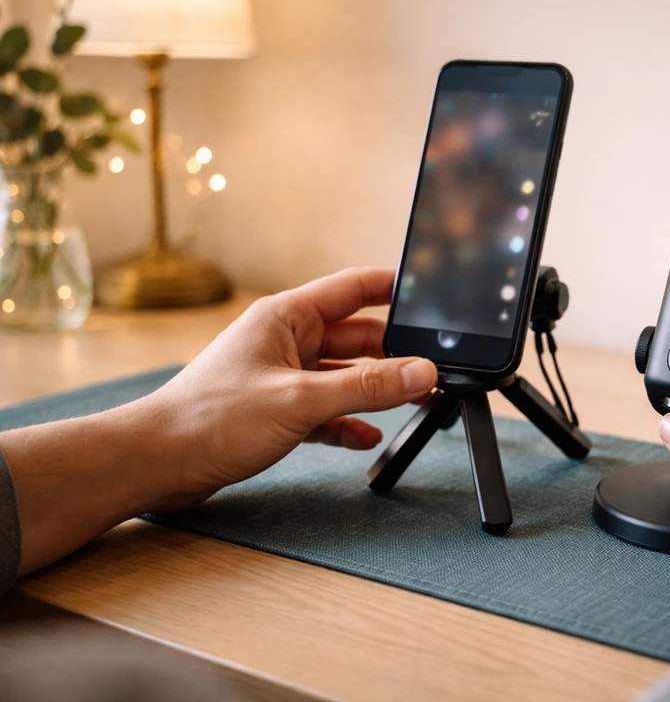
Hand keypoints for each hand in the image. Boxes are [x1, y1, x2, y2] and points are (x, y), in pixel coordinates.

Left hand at [146, 267, 437, 508]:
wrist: (156, 464)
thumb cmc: (210, 419)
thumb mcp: (300, 400)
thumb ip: (366, 386)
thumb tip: (421, 372)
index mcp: (286, 318)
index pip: (352, 288)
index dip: (392, 287)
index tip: (429, 295)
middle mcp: (285, 342)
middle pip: (355, 337)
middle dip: (393, 353)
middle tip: (431, 369)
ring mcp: (280, 377)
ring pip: (342, 376)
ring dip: (374, 391)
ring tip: (414, 403)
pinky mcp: (275, 412)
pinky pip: (325, 411)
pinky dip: (348, 422)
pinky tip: (370, 437)